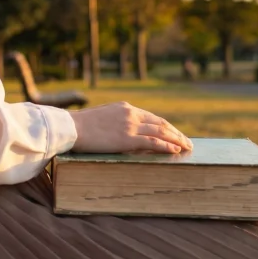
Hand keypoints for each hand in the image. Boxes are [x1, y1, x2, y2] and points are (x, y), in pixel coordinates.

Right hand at [68, 101, 193, 154]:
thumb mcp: (103, 118)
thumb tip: (125, 133)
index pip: (152, 117)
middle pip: (161, 123)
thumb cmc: (81, 125)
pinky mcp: (127, 139)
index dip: (166, 126)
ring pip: (161, 132)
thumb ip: (117, 122)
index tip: (175, 133)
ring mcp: (130, 126)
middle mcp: (131, 114)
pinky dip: (167, 146)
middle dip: (176, 133)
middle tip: (187, 142)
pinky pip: (153, 142)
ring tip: (187, 147)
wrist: (70, 127)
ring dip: (176, 140)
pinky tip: (176, 151)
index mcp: (126, 108)